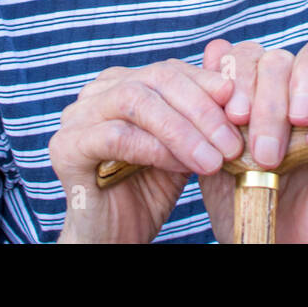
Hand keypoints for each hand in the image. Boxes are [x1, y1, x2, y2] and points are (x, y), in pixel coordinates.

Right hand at [49, 59, 242, 242]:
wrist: (114, 237)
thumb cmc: (149, 190)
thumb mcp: (183, 147)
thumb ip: (200, 117)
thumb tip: (235, 88)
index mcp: (122, 83)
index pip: (170, 69)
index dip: (208, 85)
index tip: (242, 107)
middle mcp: (96, 92)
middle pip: (155, 78)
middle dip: (201, 109)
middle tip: (231, 142)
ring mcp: (77, 116)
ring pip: (136, 100)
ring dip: (182, 130)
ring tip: (213, 159)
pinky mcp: (66, 146)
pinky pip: (116, 135)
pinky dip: (155, 148)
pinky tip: (181, 166)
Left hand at [197, 38, 307, 242]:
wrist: (276, 242)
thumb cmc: (243, 200)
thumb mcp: (216, 152)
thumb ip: (212, 106)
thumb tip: (214, 48)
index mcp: (254, 88)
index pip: (247, 52)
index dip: (237, 73)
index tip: (231, 116)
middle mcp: (290, 87)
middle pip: (280, 57)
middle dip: (267, 98)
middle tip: (260, 148)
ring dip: (303, 86)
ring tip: (296, 123)